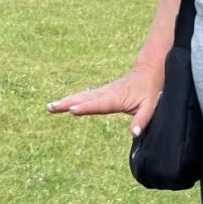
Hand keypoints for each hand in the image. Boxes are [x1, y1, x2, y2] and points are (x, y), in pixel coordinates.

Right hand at [46, 65, 163, 135]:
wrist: (150, 70)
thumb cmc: (152, 89)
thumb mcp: (151, 106)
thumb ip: (142, 120)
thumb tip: (134, 133)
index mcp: (117, 98)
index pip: (99, 105)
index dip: (86, 108)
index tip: (72, 110)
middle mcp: (107, 93)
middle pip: (84, 99)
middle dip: (67, 103)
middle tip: (51, 107)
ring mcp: (104, 91)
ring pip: (82, 97)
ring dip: (66, 101)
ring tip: (50, 106)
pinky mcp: (103, 92)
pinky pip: (86, 96)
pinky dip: (73, 99)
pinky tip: (64, 103)